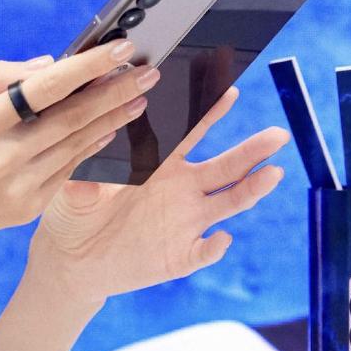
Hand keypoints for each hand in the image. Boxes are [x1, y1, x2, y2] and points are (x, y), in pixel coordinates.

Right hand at [0, 37, 162, 259]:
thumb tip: (51, 65)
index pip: (43, 89)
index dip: (86, 67)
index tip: (119, 49)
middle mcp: (1, 159)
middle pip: (71, 118)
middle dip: (116, 92)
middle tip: (149, 71)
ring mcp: (18, 188)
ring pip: (77, 145)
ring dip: (113, 119)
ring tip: (140, 96)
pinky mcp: (28, 208)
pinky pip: (68, 169)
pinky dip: (91, 146)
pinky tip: (110, 128)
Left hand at [28, 83, 291, 302]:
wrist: (73, 261)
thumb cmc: (73, 213)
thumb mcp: (72, 186)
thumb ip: (84, 168)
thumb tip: (92, 146)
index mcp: (158, 163)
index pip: (191, 132)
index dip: (211, 113)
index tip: (231, 90)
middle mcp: (181, 189)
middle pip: (226, 165)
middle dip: (252, 150)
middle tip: (278, 135)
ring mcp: (186, 222)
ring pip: (228, 202)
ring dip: (251, 189)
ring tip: (272, 174)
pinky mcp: (181, 255)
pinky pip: (205, 251)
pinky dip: (214, 247)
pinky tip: (220, 239)